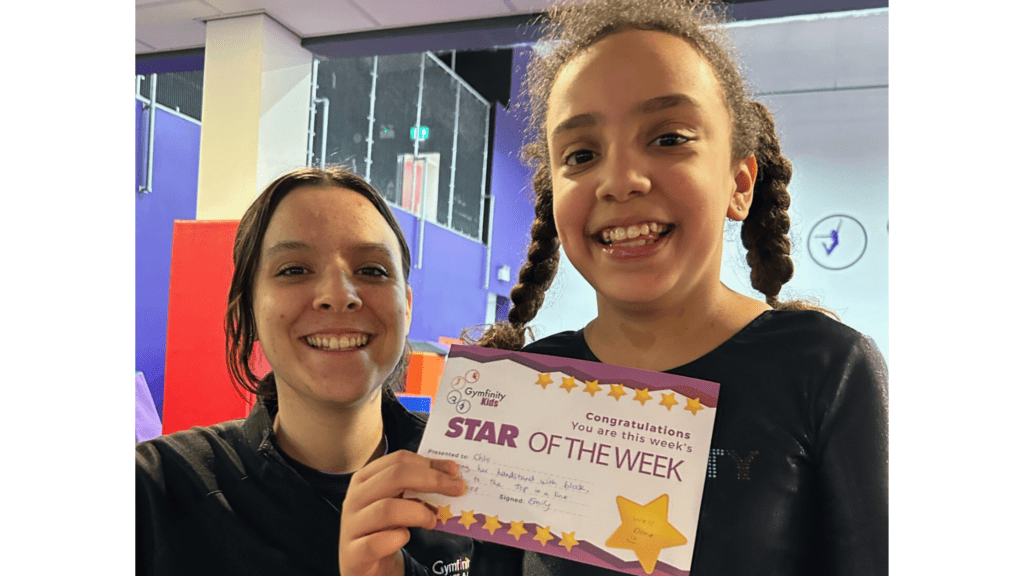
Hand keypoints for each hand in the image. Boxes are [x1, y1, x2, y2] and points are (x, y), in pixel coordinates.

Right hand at [338, 450, 465, 575]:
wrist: (364, 565)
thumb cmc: (383, 529)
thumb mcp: (397, 503)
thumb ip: (416, 488)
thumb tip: (451, 475)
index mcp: (365, 479)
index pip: (399, 460)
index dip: (429, 463)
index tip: (453, 470)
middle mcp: (355, 498)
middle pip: (395, 476)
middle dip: (432, 480)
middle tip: (458, 489)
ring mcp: (351, 525)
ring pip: (388, 509)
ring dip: (419, 513)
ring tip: (432, 520)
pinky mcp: (354, 553)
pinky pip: (377, 543)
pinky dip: (397, 539)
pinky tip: (405, 538)